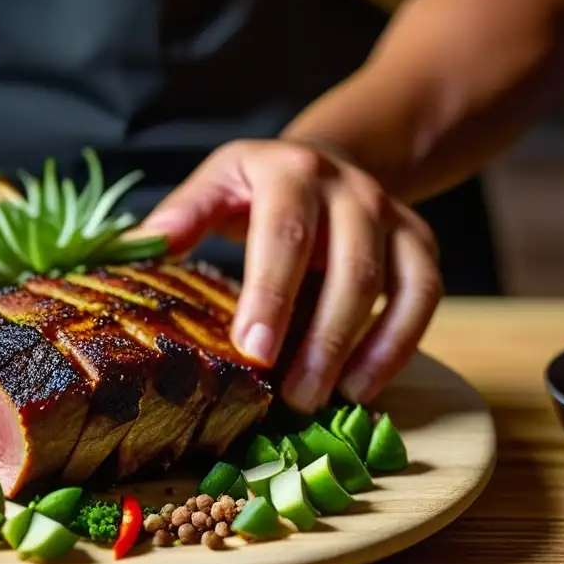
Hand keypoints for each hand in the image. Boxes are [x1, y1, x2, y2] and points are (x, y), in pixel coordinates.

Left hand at [134, 139, 442, 411]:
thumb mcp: (219, 182)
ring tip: (323, 401)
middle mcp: (349, 189)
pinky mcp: (419, 242)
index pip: (283, 232)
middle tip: (291, 398)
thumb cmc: (259, 187)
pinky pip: (423, 296)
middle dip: (321, 336)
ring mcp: (391, 215)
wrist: (325, 162)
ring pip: (394, 285)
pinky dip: (398, 345)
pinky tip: (363, 387)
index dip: (272, 293)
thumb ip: (185, 214)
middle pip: (348, 265)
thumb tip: (139, 247)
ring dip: (360, 350)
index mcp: (289, 173)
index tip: (252, 350)